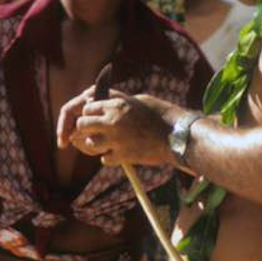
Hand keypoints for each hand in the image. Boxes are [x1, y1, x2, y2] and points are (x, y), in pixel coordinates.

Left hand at [57, 87, 177, 166]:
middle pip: (82, 125)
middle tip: (96, 132)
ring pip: (90, 144)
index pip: (87, 108)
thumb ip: (119, 102)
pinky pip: (104, 159)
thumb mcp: (139, 101)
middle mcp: (113, 122)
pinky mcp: (123, 156)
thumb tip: (103, 102)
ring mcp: (117, 140)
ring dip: (96, 145)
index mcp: (117, 105)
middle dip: (86, 129)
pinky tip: (120, 153)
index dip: (89, 113)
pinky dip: (110, 157)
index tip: (94, 117)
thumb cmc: (163, 115)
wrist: (179, 136)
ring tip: (108, 144)